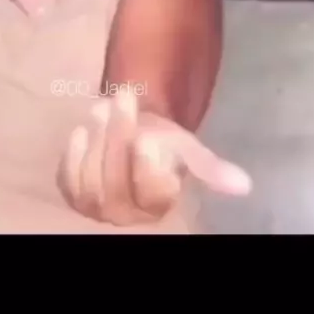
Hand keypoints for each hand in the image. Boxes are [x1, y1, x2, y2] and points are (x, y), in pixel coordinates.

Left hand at [58, 89, 251, 226]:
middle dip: (119, 137)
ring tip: (104, 105)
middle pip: (116, 183)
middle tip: (126, 98)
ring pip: (91, 180)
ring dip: (97, 139)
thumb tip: (245, 184)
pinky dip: (73, 154)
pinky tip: (82, 130)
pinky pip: (68, 178)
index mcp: (158, 205)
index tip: (148, 137)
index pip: (151, 192)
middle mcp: (126, 215)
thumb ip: (211, 167)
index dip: (147, 167)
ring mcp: (96, 206)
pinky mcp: (73, 192)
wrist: (134, 137)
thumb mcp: (188, 150)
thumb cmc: (163, 145)